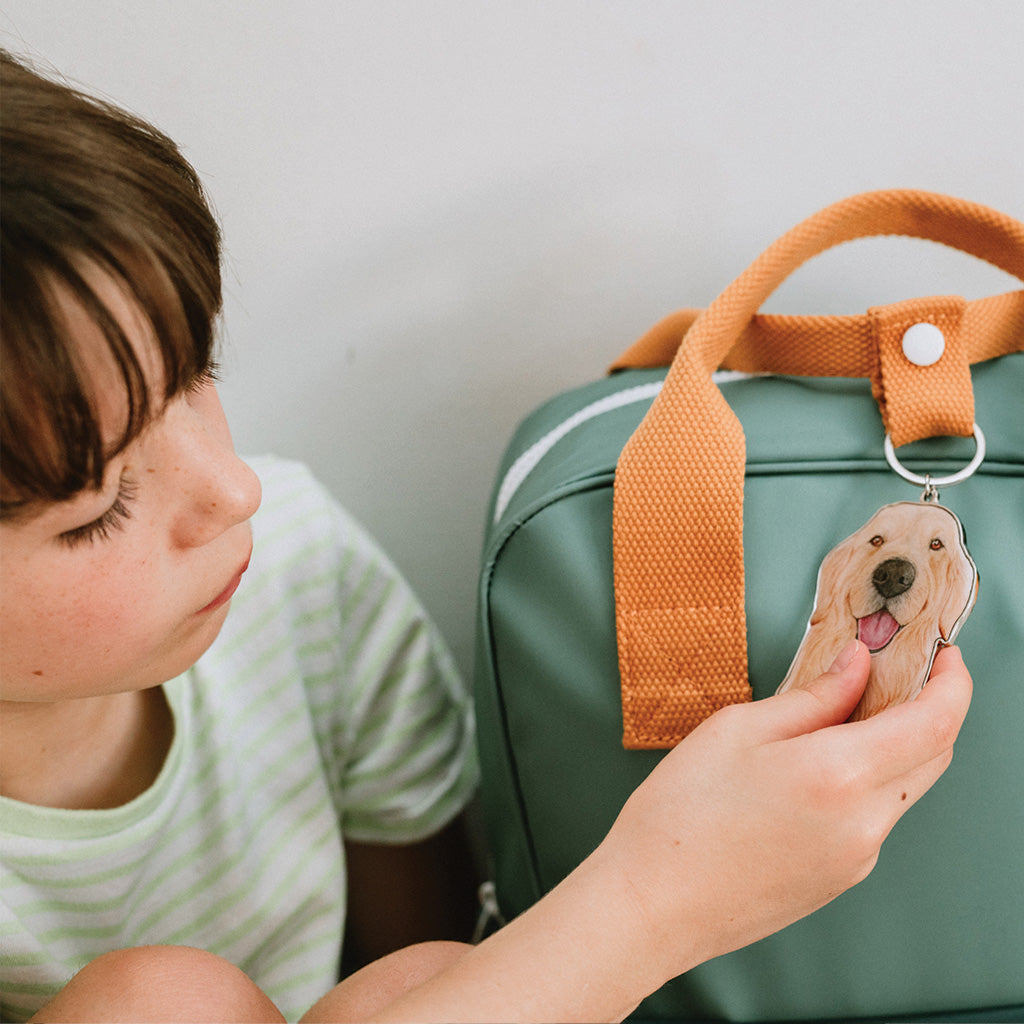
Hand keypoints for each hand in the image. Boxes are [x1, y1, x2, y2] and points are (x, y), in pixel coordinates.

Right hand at [600, 640, 971, 982]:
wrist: (654, 903)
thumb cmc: (681, 815)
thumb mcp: (737, 730)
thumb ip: (811, 697)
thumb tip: (855, 667)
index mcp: (838, 775)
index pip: (934, 722)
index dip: (951, 681)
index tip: (943, 655)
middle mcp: (864, 822)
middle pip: (932, 755)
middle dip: (928, 708)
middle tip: (892, 674)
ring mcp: (858, 857)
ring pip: (904, 787)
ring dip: (895, 745)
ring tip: (842, 716)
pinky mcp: (842, 877)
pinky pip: (875, 817)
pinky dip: (868, 780)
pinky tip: (819, 765)